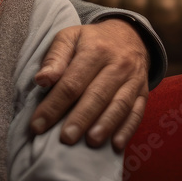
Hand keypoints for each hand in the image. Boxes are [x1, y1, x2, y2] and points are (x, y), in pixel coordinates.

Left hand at [29, 19, 149, 151]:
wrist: (128, 35)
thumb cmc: (90, 40)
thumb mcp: (68, 37)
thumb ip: (54, 57)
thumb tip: (41, 80)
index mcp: (95, 50)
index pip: (72, 82)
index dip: (54, 105)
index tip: (38, 124)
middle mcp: (118, 65)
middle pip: (97, 95)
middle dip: (80, 119)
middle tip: (65, 139)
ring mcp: (134, 80)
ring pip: (120, 105)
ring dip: (105, 126)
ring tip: (90, 143)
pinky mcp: (143, 92)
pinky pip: (137, 112)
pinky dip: (127, 130)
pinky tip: (115, 145)